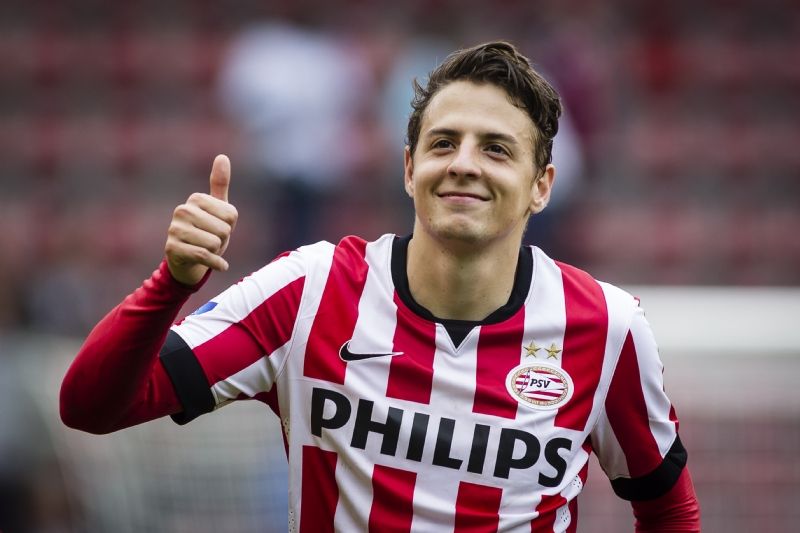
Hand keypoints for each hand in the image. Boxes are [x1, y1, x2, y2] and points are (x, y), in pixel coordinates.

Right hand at [165, 154, 238, 285]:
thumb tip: (222, 156)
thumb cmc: (206, 233)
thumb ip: (220, 184)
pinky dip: (216, 264)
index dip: (229, 227)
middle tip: (211, 241)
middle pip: (223, 230)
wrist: (188, 263)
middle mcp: (182, 211)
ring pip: (213, 243)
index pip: (231, 216)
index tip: (217, 228)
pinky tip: (219, 265)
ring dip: (216, 252)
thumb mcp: (218, 210)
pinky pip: (204, 256)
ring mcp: (174, 229)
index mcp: (196, 199)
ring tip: (206, 250)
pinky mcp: (172, 248)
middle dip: (222, 240)